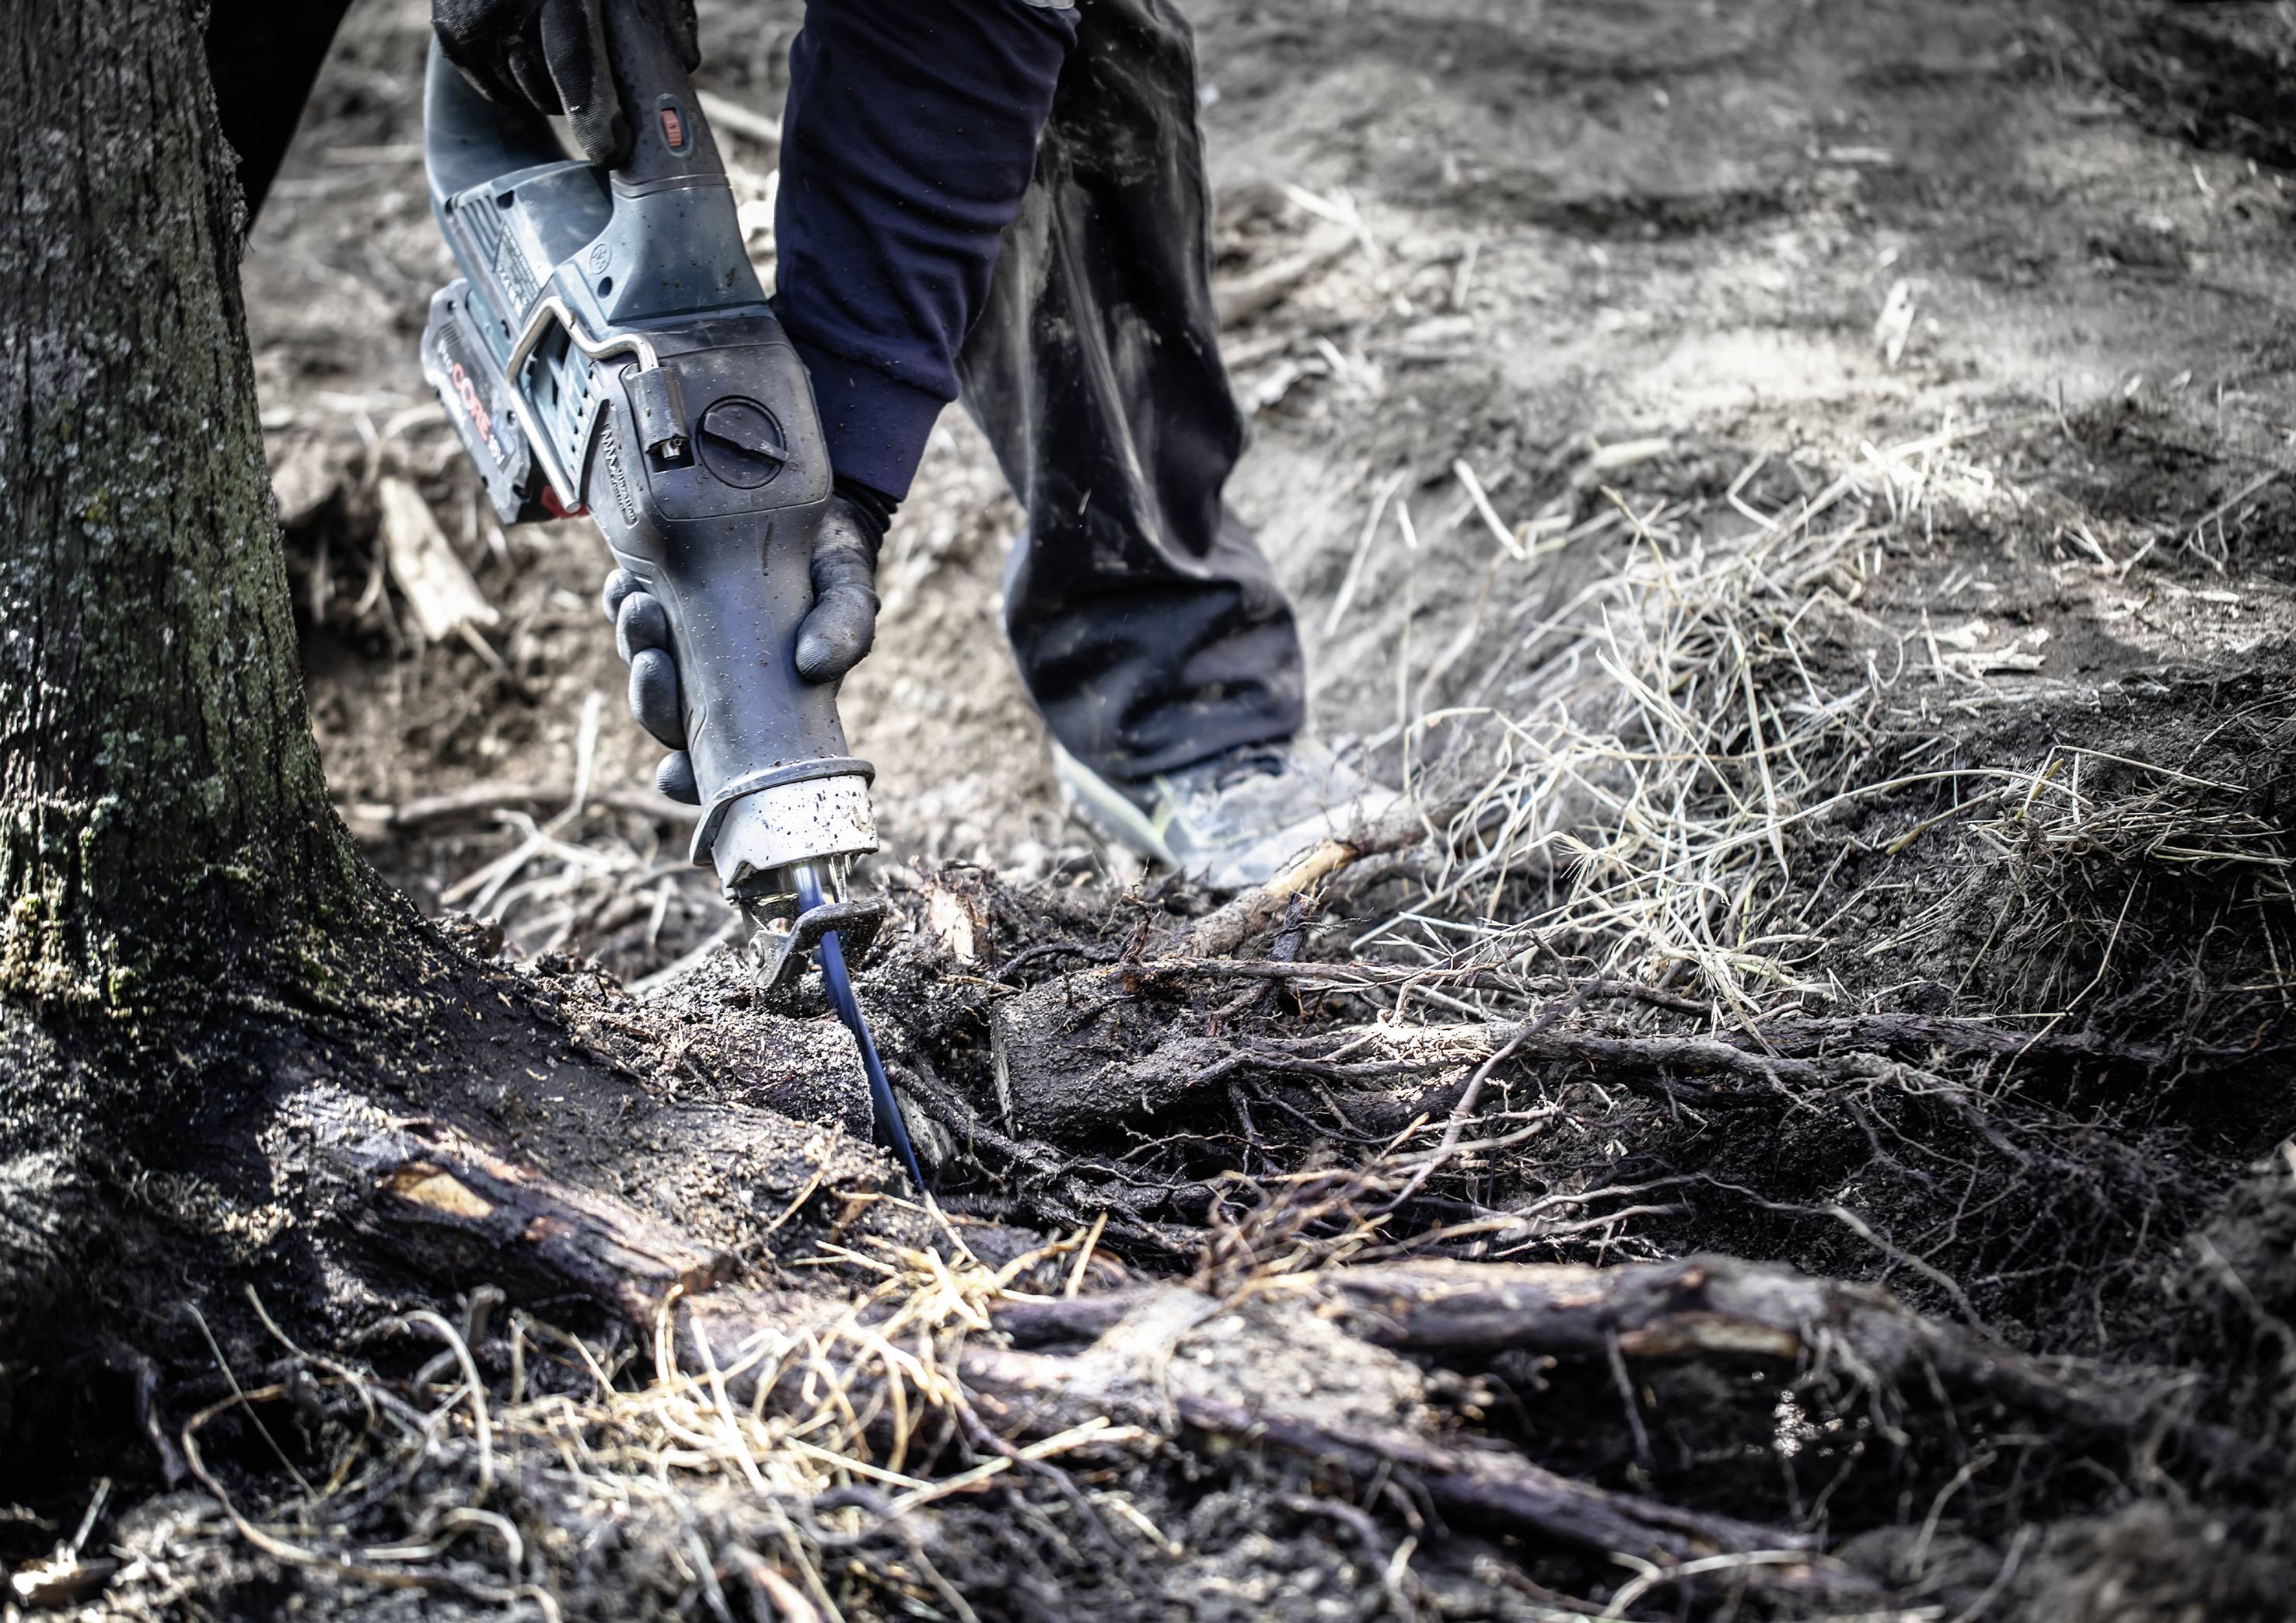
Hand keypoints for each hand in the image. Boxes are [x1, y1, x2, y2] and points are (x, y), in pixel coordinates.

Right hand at [432, 0, 699, 165]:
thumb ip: (663, 13)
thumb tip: (684, 66)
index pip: (575, 61)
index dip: (594, 113)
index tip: (611, 151)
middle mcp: (507, 8)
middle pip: (553, 95)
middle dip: (584, 103)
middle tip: (603, 81)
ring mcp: (474, 25)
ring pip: (527, 98)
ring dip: (552, 91)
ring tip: (561, 50)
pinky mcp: (453, 39)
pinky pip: (499, 92)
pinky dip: (520, 82)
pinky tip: (531, 49)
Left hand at [600, 496, 883, 804]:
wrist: (807, 501)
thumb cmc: (832, 559)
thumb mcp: (849, 589)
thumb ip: (848, 626)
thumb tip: (815, 664)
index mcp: (764, 701)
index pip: (717, 760)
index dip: (689, 778)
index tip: (671, 773)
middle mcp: (717, 680)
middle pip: (667, 717)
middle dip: (650, 697)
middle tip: (651, 660)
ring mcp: (685, 640)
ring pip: (644, 665)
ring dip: (632, 643)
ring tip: (635, 604)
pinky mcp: (662, 596)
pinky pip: (628, 613)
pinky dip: (620, 603)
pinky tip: (624, 582)